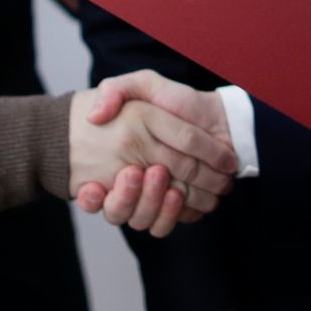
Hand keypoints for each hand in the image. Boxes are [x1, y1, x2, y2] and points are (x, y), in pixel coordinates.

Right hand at [69, 73, 238, 232]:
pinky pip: (163, 225)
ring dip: (156, 206)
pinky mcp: (172, 209)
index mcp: (117, 157)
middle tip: (150, 173)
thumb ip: (116, 91)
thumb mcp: (143, 85)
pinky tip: (182, 197)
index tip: (124, 173)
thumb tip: (95, 116)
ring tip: (173, 190)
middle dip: (136, 195)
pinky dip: (174, 215)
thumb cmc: (178, 100)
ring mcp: (151, 197)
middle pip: (121, 207)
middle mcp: (129, 180)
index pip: (96, 191)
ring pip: (142, 219)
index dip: (100, 194)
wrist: (216, 116)